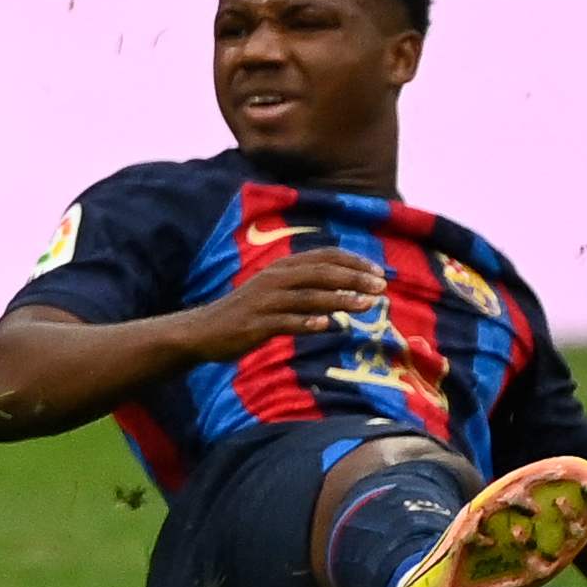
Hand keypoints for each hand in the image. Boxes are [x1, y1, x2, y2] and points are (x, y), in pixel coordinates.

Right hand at [186, 247, 385, 361]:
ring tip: (366, 305)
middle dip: (354, 278)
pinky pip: (286, 322)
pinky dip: (307, 322)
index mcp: (281, 268)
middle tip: (382, 286)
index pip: (323, 256)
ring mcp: (265, 302)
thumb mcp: (276, 292)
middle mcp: (274, 279)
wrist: (204, 330)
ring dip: (340, 299)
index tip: (379, 271)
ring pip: (308, 296)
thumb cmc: (247, 312)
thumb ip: (306, 287)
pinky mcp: (257, 324)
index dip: (353, 261)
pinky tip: (327, 325)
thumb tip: (346, 289)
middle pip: (320, 273)